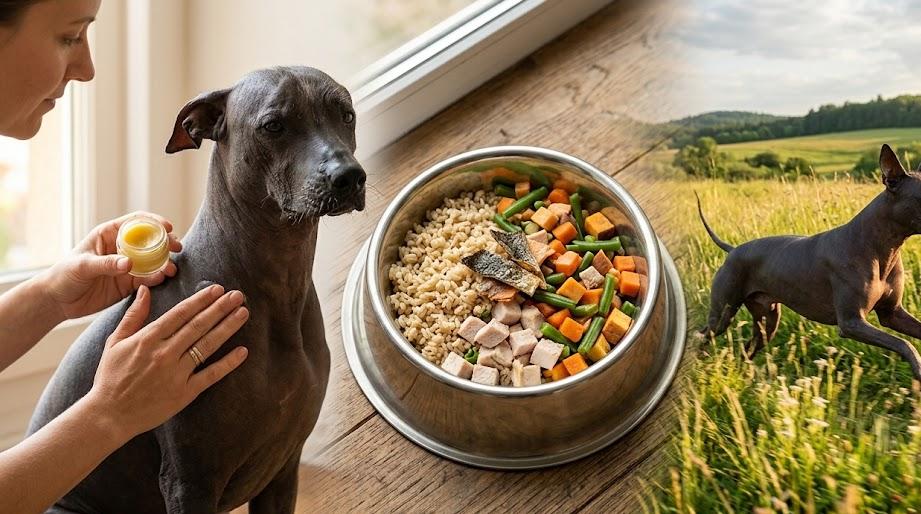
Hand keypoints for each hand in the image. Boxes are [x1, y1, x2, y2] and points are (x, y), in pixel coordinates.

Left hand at [38, 212, 182, 320]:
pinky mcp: (129, 283)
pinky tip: (162, 278)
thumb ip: (106, 263)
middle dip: (166, 242)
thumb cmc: (64, 275)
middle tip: (177, 247)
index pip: (136, 222)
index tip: (168, 227)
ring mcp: (127, 265)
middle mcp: (121, 248)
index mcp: (109, 235)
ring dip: (165, 262)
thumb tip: (130, 263)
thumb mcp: (83, 266)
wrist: (58, 301)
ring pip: (153, 259)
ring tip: (171, 268)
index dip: (154, 221)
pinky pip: (147, 278)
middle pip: (150, 240)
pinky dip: (157, 277)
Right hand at [86, 283, 248, 438]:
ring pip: (207, 346)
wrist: (109, 416)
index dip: (201, 300)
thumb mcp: (115, 342)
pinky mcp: (185, 393)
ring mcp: (176, 374)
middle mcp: (165, 354)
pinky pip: (211, 375)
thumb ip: (133, 315)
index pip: (181, 313)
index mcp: (148, 339)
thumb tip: (146, 290)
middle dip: (220, 308)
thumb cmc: (110, 378)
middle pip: (198, 326)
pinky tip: (242, 351)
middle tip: (238, 295)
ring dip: (227, 327)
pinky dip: (228, 363)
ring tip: (243, 313)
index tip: (217, 289)